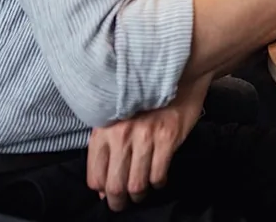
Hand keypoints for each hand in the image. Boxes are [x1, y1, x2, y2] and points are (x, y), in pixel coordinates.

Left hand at [86, 79, 207, 210]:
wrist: (180, 72)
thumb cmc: (146, 95)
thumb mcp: (119, 116)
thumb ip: (108, 147)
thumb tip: (104, 186)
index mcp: (104, 129)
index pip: (95, 176)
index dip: (102, 190)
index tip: (109, 192)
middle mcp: (122, 134)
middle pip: (115, 185)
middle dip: (119, 201)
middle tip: (124, 203)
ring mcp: (145, 136)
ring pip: (137, 184)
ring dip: (139, 193)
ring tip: (142, 191)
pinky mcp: (168, 137)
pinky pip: (158, 174)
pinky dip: (158, 182)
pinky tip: (159, 178)